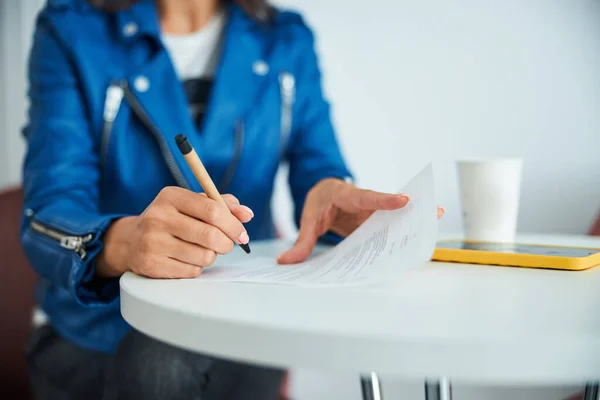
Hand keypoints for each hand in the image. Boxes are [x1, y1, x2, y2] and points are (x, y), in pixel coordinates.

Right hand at [97, 187, 252, 278]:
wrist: (131, 241)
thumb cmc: (171, 220)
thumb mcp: (192, 204)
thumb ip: (222, 205)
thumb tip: (247, 214)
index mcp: (171, 196)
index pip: (213, 210)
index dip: (233, 224)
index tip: (242, 234)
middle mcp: (159, 217)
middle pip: (210, 236)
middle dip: (227, 243)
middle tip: (227, 245)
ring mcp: (153, 242)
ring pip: (204, 256)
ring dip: (211, 256)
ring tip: (201, 249)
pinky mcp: (152, 265)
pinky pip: (192, 271)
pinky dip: (197, 268)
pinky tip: (186, 259)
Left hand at [278, 178, 444, 263]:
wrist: (324, 192)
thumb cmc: (319, 202)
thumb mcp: (308, 220)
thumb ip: (301, 241)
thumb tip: (285, 262)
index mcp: (347, 197)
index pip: (367, 197)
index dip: (385, 200)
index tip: (405, 199)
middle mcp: (366, 203)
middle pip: (390, 206)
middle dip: (412, 208)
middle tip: (435, 210)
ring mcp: (374, 212)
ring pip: (396, 216)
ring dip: (414, 220)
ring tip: (437, 221)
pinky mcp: (377, 222)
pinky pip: (391, 226)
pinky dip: (404, 232)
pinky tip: (417, 242)